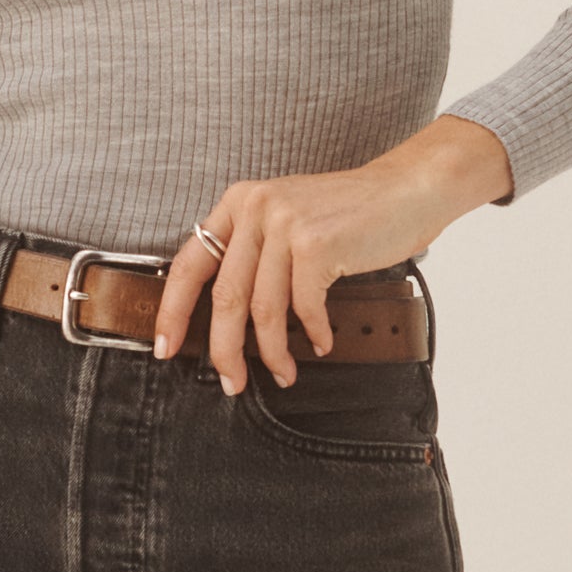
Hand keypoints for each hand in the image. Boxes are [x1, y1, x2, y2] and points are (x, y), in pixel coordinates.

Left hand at [151, 117, 513, 393]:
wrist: (406, 188)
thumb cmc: (349, 213)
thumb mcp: (286, 218)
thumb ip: (255, 252)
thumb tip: (225, 317)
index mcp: (238, 202)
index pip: (188, 263)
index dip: (172, 311)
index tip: (165, 347)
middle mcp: (255, 208)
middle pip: (225, 297)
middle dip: (224, 350)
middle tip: (231, 382)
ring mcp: (285, 224)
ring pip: (263, 310)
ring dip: (273, 353)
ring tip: (284, 372)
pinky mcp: (316, 244)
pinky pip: (304, 307)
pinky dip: (313, 333)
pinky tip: (322, 342)